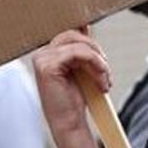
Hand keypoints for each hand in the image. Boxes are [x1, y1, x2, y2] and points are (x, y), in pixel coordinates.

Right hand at [33, 27, 109, 141]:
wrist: (70, 123)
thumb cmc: (76, 99)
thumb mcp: (82, 68)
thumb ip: (81, 48)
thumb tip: (84, 25)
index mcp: (48, 54)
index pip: (70, 33)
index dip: (87, 38)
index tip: (100, 54)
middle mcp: (41, 54)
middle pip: (74, 35)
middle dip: (96, 51)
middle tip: (105, 72)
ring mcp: (41, 59)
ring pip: (80, 44)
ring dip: (98, 61)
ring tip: (105, 79)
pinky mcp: (47, 66)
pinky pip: (80, 53)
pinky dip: (96, 64)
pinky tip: (101, 80)